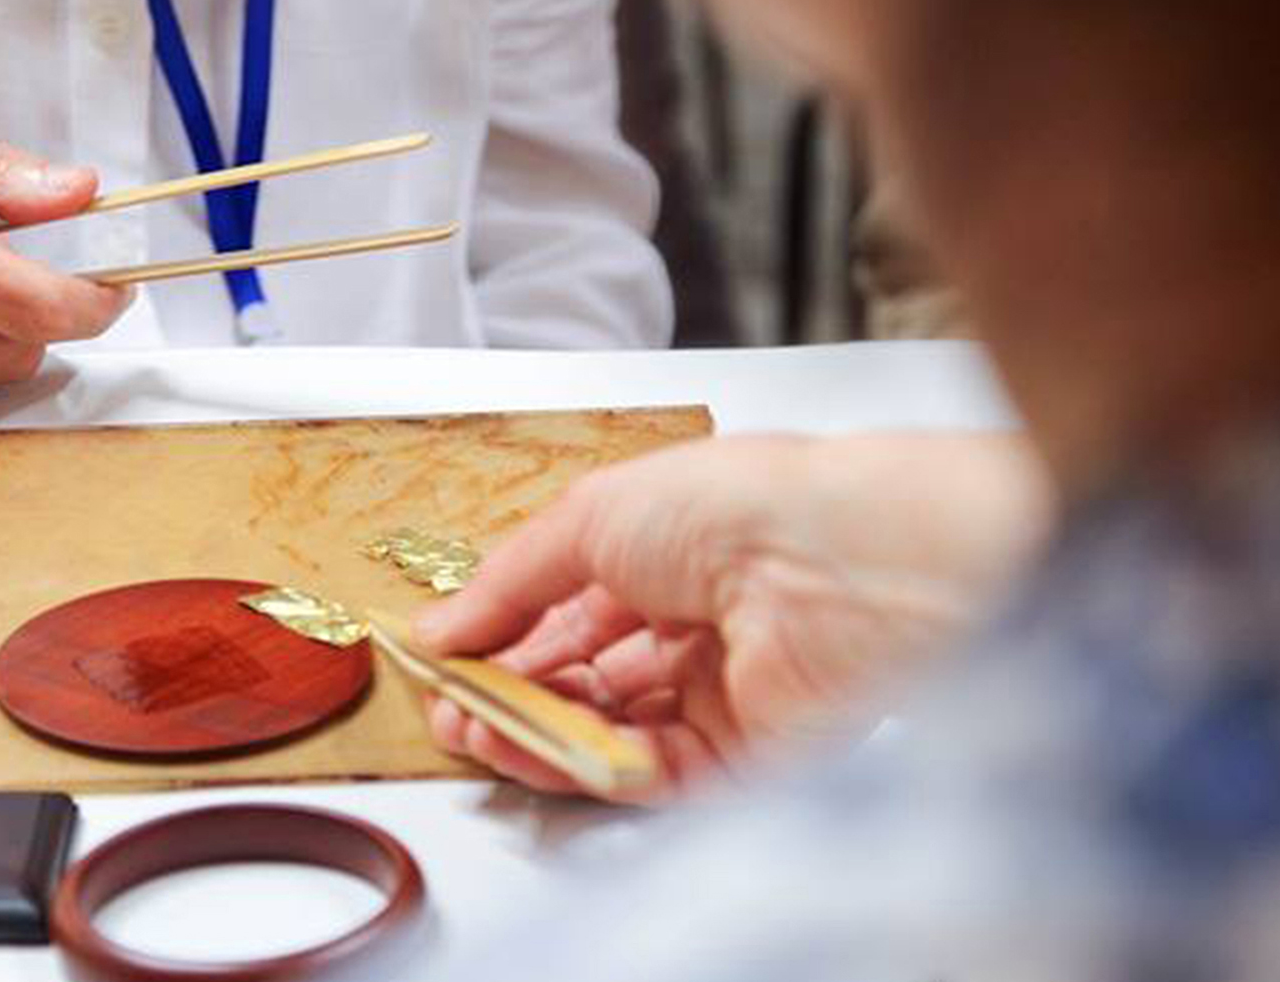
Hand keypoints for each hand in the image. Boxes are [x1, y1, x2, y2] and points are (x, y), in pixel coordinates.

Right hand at [413, 432, 1050, 800]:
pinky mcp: (749, 755)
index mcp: (675, 552)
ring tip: (478, 728)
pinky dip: (593, 764)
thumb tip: (443, 626)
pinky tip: (542, 748)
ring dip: (540, 732)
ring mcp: (727, 693)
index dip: (508, 635)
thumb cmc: (736, 506)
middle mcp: (705, 623)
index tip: (448, 657)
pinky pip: (657, 773)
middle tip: (454, 706)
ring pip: (614, 731)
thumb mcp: (588, 516)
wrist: (836, 562)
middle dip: (513, 693)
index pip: (576, 611)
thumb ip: (510, 582)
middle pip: (589, 678)